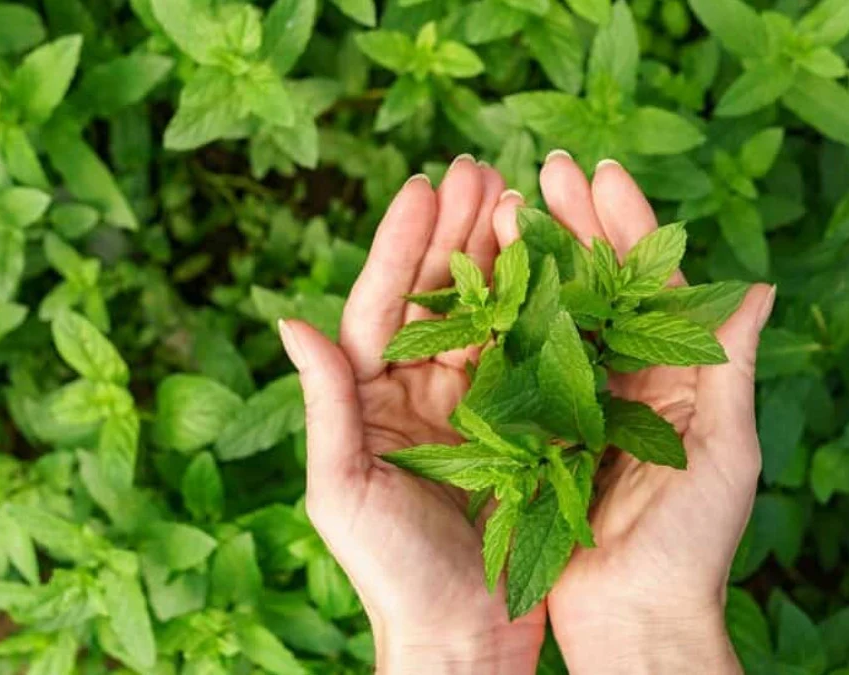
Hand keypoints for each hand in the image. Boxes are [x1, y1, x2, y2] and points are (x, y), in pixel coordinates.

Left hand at [278, 157, 545, 673]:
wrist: (462, 636)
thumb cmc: (392, 575)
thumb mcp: (345, 490)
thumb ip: (326, 404)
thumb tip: (291, 320)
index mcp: (371, 400)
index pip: (383, 305)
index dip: (403, 244)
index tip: (426, 185)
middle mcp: (419, 392)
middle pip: (437, 296)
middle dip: (457, 231)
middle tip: (481, 168)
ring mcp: (472, 406)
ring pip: (486, 315)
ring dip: (501, 256)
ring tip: (520, 198)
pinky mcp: (519, 427)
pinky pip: (528, 357)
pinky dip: (540, 310)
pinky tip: (557, 268)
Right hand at [491, 152, 774, 674]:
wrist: (635, 622)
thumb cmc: (694, 547)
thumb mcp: (726, 453)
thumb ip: (731, 367)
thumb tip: (760, 286)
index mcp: (681, 379)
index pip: (656, 285)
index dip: (630, 225)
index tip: (600, 172)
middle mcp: (630, 382)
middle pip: (603, 287)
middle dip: (577, 225)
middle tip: (546, 168)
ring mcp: (582, 406)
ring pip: (558, 316)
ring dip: (537, 260)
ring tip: (507, 203)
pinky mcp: (540, 435)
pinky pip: (523, 367)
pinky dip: (506, 322)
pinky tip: (483, 279)